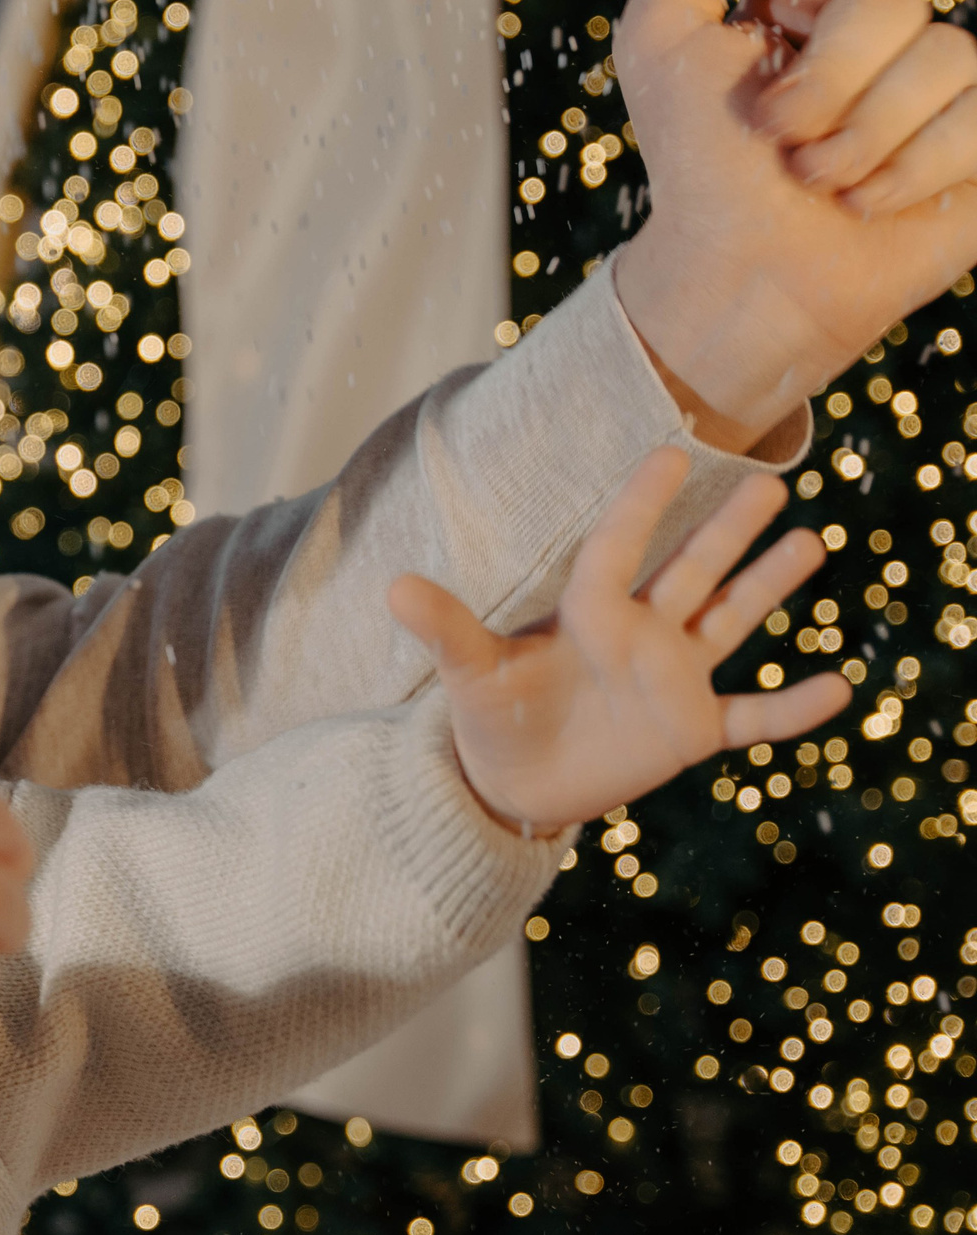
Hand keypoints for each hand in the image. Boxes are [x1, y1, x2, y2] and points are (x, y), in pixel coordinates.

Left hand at [387, 447, 848, 831]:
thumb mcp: (467, 674)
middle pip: (689, 570)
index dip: (638, 505)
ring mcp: (670, 679)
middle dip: (726, 530)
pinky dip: (793, 709)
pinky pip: (752, 718)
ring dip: (766, 587)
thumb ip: (443, 630)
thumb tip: (392, 585)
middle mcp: (639, 635)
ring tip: (810, 542)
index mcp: (587, 615)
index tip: (665, 452)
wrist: (513, 782)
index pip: (617, 550)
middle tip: (769, 479)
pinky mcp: (689, 729)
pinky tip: (842, 688)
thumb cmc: (492, 716)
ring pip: (727, 621)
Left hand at [612, 0, 976, 452]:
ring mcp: (939, 94)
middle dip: (821, 82)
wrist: (734, 275)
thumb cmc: (695, 169)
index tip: (766, 46)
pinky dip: (910, 170)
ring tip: (814, 182)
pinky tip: (865, 204)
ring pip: (945, 58)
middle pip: (893, 4)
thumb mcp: (656, 44)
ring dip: (858, 137)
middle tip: (776, 138)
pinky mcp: (976, 147)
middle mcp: (884, 44)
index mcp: (820, 8)